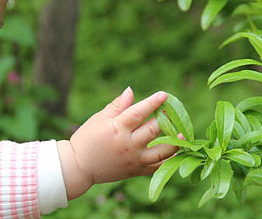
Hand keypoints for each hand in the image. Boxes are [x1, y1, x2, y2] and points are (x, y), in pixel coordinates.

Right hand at [57, 87, 178, 199]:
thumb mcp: (99, 118)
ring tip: (183, 132)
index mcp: (117, 129)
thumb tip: (131, 90)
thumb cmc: (87, 139)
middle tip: (173, 110)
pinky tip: (176, 150)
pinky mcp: (136, 171)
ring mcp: (134, 160)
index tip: (164, 95)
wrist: (78, 167)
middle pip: (153, 130)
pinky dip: (169, 159)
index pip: (138, 113)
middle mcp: (128, 145)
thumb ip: (117, 105)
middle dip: (166, 119)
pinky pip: (158, 167)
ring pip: (161, 151)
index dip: (152, 103)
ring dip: (175, 141)